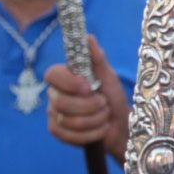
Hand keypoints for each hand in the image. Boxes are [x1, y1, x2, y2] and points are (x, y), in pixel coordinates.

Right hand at [45, 37, 128, 157]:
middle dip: (91, 105)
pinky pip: (70, 136)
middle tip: (104, 103)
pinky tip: (101, 129)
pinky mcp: (58, 132)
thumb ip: (97, 59)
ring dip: (96, 119)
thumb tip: (89, 37)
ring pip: (70, 121)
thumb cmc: (113, 97)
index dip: (69, 82)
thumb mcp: (109, 77)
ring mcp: (54, 114)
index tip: (89, 86)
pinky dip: (93, 133)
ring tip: (105, 115)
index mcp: (64, 77)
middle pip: (61, 101)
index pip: (52, 75)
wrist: (121, 125)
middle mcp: (55, 94)